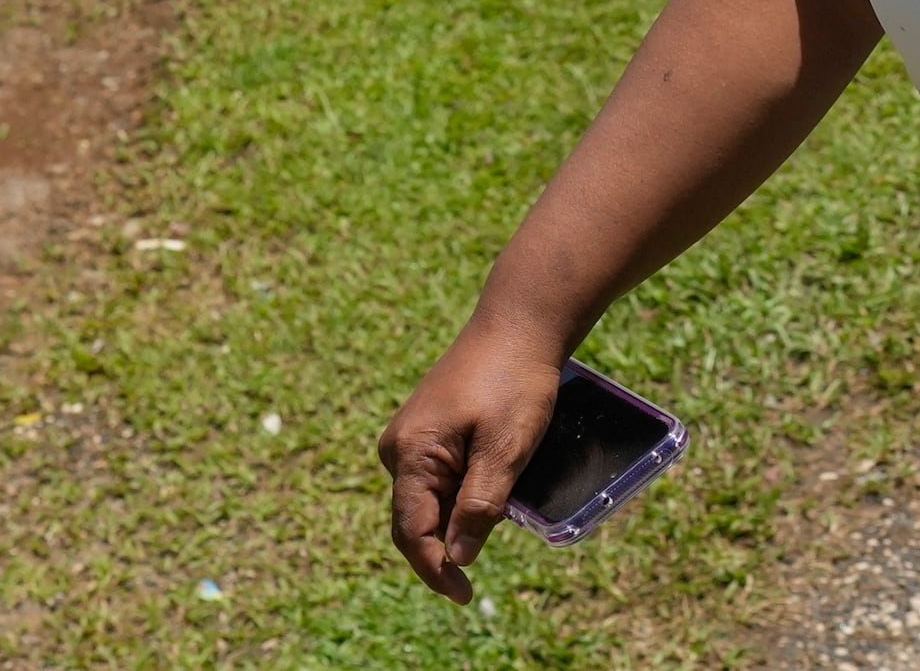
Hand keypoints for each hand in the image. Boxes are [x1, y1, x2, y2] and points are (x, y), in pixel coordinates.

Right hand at [378, 318, 565, 602]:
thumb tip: (458, 557)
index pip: (412, 532)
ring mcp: (410, 436)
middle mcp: (399, 447)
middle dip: (447, 545)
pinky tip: (493, 484)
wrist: (520, 324)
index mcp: (410, 453)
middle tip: (485, 564)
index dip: (436, 570)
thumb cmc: (515, 381)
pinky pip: (438, 477)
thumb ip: (479, 505)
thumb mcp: (506, 449)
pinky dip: (462, 493)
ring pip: (429, 499)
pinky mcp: (427, 429)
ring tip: (500, 508)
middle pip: (416, 519)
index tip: (465, 596)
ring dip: (458, 517)